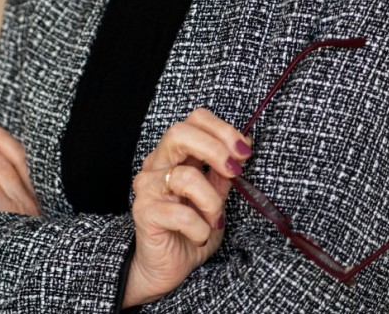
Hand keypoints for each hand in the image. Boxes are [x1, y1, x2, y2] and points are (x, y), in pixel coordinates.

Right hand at [124, 108, 252, 307]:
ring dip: (211, 201)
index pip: (194, 120)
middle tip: (234, 172)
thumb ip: (223, 173)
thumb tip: (245, 144)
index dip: (221, 129)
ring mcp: (147, 187)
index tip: (244, 151)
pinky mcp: (144, 213)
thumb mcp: (215, 198)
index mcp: (174, 155)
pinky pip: (180, 214)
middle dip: (215, 149)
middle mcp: (157, 165)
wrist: (166, 268)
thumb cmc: (189, 231)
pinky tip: (199, 236)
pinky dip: (199, 227)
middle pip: (179, 133)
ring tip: (215, 220)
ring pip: (185, 176)